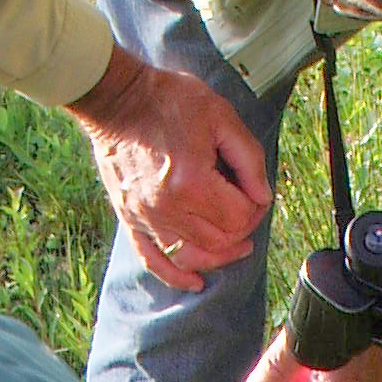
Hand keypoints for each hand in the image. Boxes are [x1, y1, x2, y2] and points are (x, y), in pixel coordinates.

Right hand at [67, 46, 270, 292]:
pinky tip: (195, 281)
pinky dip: (176, 276)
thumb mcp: (221, 116)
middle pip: (219, 243)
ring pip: (192, 258)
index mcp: (192, 182)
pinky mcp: (132, 220)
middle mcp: (168, 208)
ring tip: (234, 245)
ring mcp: (147, 218)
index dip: (257, 208)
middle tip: (248, 212)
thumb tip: (263, 196)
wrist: (118, 99)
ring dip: (218, 256)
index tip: (257, 193)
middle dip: (241, 231)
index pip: (239, 218)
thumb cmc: (168, 100)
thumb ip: (249, 158)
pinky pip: (154, 261)